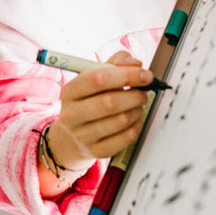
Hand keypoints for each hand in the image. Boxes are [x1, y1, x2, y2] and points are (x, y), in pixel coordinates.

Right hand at [48, 50, 152, 167]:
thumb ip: (116, 63)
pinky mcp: (96, 151)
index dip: (126, 75)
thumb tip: (136, 64)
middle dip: (135, 95)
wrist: (71, 137)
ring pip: (121, 120)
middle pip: (110, 102)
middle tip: (144, 92)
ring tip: (138, 104)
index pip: (98, 79)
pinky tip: (135, 118)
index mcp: (70, 91)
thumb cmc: (89, 100)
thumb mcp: (94, 77)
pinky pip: (126, 137)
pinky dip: (137, 125)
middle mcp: (71, 114)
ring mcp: (82, 135)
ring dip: (137, 109)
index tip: (145, 75)